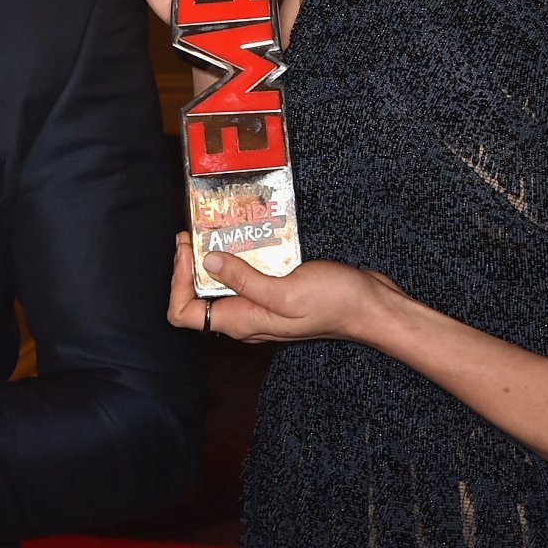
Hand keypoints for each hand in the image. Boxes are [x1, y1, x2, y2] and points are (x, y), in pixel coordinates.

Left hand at [166, 232, 400, 344]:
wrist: (371, 306)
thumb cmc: (334, 304)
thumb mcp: (285, 291)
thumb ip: (245, 279)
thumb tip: (207, 262)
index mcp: (241, 321)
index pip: (184, 313)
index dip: (176, 282)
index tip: (187, 249)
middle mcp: (245, 316)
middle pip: (198, 295)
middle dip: (191, 262)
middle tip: (197, 230)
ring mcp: (260, 304)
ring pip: (222, 282)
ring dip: (216, 255)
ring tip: (218, 226)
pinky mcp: (275, 291)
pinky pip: (247, 274)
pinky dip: (241, 254)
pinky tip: (248, 233)